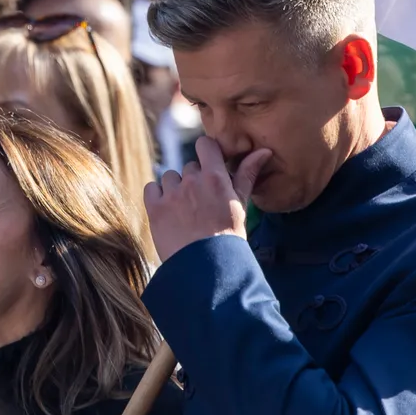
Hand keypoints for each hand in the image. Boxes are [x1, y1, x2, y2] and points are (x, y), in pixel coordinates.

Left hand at [144, 137, 271, 261]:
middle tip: (201, 204)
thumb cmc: (228, 237)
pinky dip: (157, 196)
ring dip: (175, 189)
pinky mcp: (154, 208)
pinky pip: (151, 188)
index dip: (207, 153)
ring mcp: (171, 194)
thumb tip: (264, 151)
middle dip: (194, 181)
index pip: (205, 145)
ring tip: (185, 212)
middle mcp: (192, 181)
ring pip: (169, 177)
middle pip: (189, 167)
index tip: (210, 167)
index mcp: (215, 177)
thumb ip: (248, 174)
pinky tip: (168, 212)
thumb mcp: (240, 204)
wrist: (207, 269)